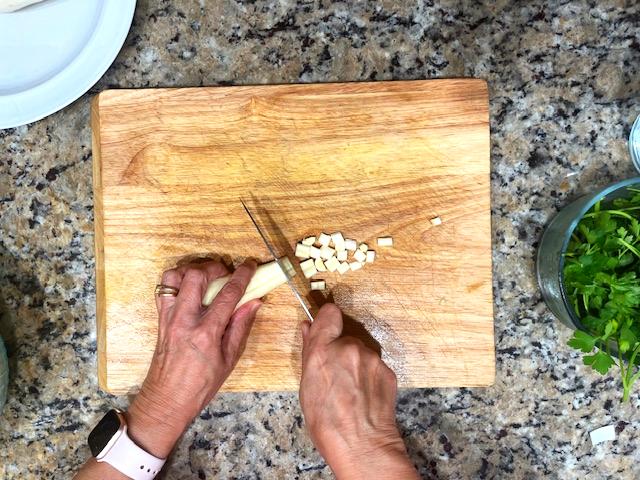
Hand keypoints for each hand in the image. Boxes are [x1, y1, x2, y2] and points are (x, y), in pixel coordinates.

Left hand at [127, 260, 260, 457]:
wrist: (167, 400)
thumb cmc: (200, 385)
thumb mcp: (229, 359)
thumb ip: (241, 326)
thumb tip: (254, 302)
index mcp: (206, 333)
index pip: (228, 294)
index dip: (242, 275)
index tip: (250, 265)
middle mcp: (185, 320)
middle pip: (196, 276)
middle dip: (214, 267)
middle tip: (226, 273)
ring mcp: (169, 317)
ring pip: (174, 277)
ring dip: (192, 270)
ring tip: (206, 277)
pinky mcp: (160, 318)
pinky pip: (164, 288)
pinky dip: (177, 281)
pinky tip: (190, 287)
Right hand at [299, 304, 417, 479]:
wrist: (361, 444)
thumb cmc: (327, 422)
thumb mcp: (306, 386)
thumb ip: (309, 352)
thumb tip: (307, 329)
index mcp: (323, 349)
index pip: (329, 314)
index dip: (327, 321)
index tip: (325, 329)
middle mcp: (349, 347)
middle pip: (345, 337)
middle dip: (341, 351)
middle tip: (336, 375)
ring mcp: (371, 358)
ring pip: (362, 352)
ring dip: (356, 364)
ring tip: (351, 390)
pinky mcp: (388, 370)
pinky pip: (375, 366)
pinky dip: (370, 377)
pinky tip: (364, 395)